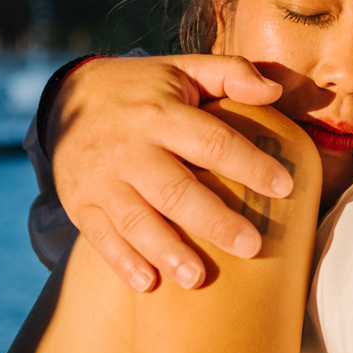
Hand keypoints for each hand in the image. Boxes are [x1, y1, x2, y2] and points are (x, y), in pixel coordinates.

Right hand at [49, 54, 294, 291]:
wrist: (68, 99)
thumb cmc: (143, 90)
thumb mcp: (183, 69)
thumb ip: (231, 73)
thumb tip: (276, 90)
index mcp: (161, 112)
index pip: (212, 141)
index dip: (249, 165)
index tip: (285, 187)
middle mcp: (129, 147)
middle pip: (175, 190)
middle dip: (214, 222)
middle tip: (252, 246)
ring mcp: (101, 178)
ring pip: (136, 220)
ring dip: (167, 252)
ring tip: (198, 278)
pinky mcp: (80, 203)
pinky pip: (101, 236)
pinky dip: (122, 261)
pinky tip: (148, 284)